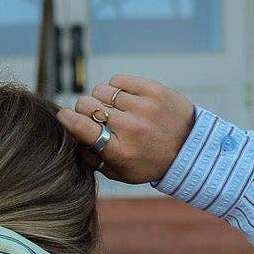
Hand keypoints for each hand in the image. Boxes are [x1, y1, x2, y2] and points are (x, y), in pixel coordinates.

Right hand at [55, 75, 195, 184]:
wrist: (189, 149)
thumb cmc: (149, 163)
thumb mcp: (121, 173)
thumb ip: (93, 159)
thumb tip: (71, 137)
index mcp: (120, 151)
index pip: (81, 127)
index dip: (66, 118)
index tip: (63, 116)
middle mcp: (130, 128)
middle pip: (86, 104)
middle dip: (83, 110)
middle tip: (94, 117)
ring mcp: (143, 106)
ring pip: (100, 90)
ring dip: (101, 99)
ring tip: (114, 110)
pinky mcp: (153, 89)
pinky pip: (117, 80)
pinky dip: (116, 89)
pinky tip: (125, 100)